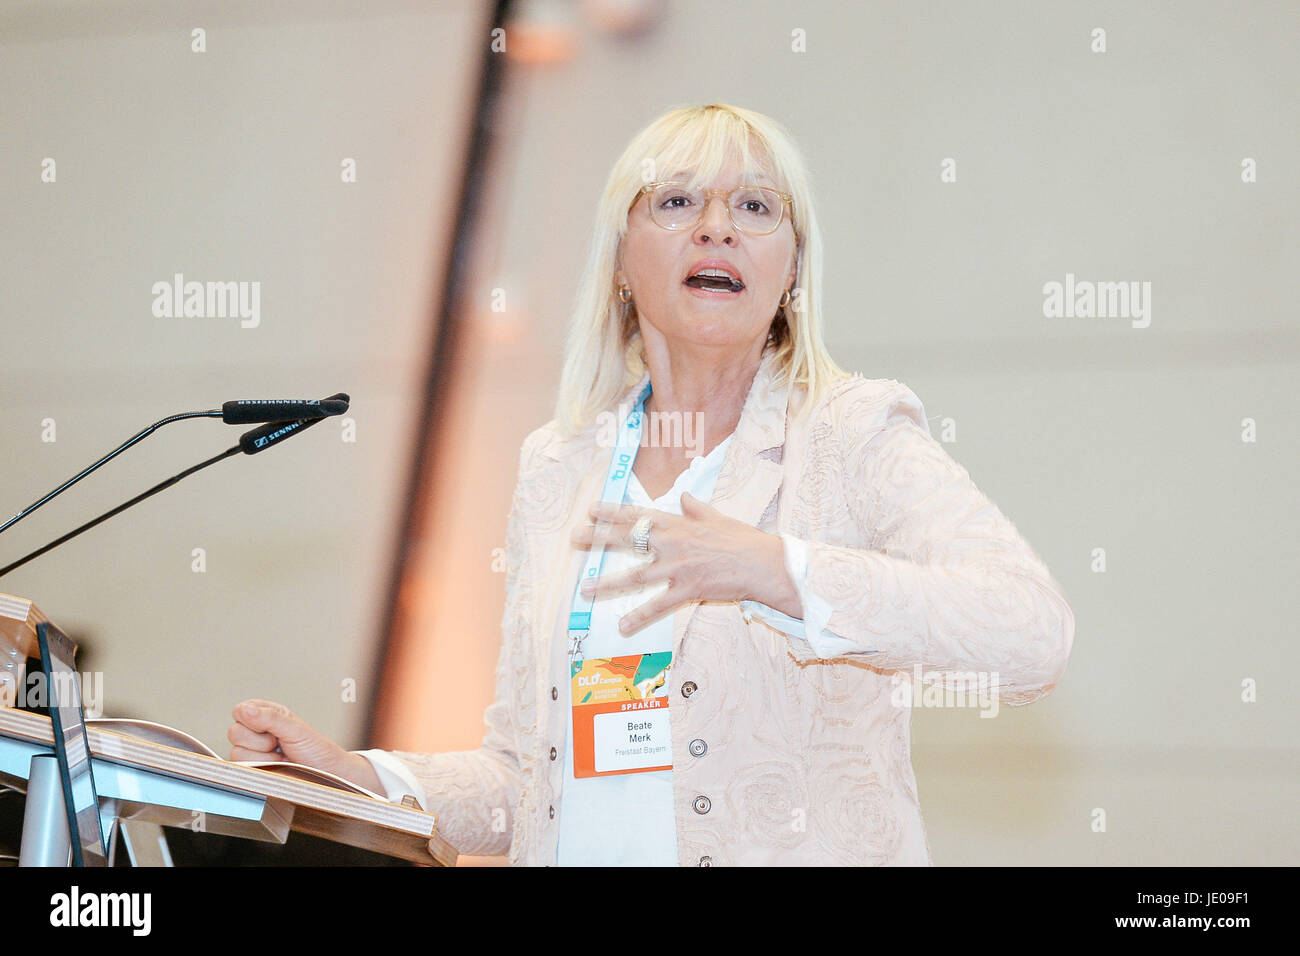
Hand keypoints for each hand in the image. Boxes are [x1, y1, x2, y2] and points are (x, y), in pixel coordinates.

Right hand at [228, 698, 381, 791]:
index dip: (254, 720)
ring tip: (280, 756)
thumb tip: (246, 710)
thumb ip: (270, 718)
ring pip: (237, 753)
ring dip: (263, 757)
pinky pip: (243, 769)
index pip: (240, 711)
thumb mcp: (296, 728)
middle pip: (235, 733)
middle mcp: (256, 732)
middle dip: (260, 741)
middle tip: (280, 744)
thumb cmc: (317, 750)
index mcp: (265, 714)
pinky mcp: (253, 770)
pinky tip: (276, 766)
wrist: (327, 774)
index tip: (273, 727)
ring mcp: (253, 752)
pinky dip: (263, 768)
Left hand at [569, 491, 799, 632]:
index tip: (591, 509)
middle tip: (575, 538)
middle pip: (628, 539)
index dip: (612, 511)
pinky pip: (658, 605)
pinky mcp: (687, 590)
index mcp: (678, 524)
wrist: (761, 563)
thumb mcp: (717, 516)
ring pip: (635, 575)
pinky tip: (622, 626)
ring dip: (608, 583)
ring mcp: (677, 568)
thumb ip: (696, 508)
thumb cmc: (742, 538)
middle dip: (599, 538)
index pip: (638, 514)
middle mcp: (672, 543)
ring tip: (584, 589)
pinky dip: (640, 617)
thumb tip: (684, 497)